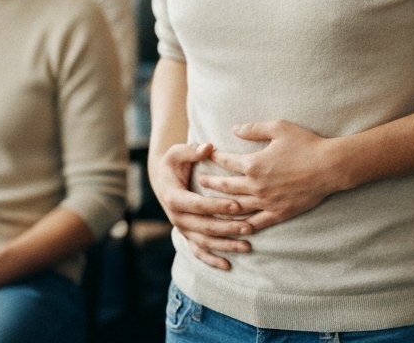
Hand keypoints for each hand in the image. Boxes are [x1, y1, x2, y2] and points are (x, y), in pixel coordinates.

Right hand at [150, 141, 253, 270]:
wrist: (163, 179)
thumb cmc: (174, 164)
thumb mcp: (177, 152)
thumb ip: (192, 149)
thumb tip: (208, 147)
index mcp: (174, 198)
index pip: (198, 205)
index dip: (217, 206)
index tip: (237, 205)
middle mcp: (177, 217)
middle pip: (204, 227)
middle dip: (228, 228)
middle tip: (250, 227)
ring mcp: (182, 229)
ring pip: (204, 242)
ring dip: (226, 246)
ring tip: (247, 246)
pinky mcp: (187, 236)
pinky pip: (198, 252)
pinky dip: (212, 260)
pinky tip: (228, 266)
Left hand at [204, 120, 338, 231]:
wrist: (330, 167)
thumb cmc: (306, 144)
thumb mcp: (279, 128)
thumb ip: (253, 129)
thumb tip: (234, 129)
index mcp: (253, 164)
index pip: (226, 162)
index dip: (214, 157)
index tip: (205, 155)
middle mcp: (256, 186)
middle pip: (225, 186)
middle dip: (210, 183)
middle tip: (200, 181)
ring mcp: (266, 202)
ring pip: (236, 207)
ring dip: (220, 205)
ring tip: (209, 204)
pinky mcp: (278, 213)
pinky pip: (255, 223)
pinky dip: (242, 224)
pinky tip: (234, 226)